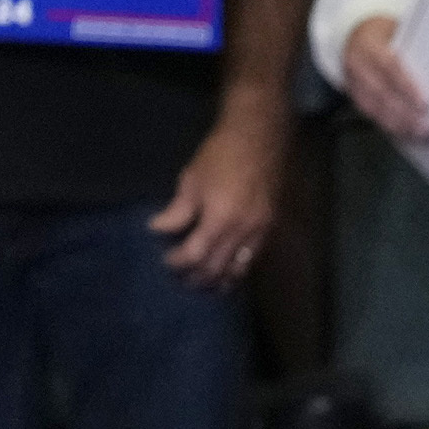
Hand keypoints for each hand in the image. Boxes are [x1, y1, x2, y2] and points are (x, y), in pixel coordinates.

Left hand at [151, 94, 286, 288]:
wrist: (258, 141)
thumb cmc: (220, 155)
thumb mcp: (192, 180)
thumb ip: (178, 210)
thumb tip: (158, 229)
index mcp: (219, 218)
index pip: (196, 252)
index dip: (179, 261)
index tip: (167, 261)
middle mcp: (242, 231)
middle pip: (218, 266)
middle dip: (200, 276)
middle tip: (185, 282)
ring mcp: (259, 232)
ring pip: (240, 268)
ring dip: (222, 280)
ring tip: (209, 287)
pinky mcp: (269, 228)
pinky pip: (252, 257)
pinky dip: (239, 268)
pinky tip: (230, 272)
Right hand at [338, 14, 428, 145]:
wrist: (355, 37)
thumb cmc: (387, 36)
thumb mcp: (399, 32)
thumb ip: (415, 49)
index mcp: (370, 44)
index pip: (389, 66)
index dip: (408, 86)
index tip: (426, 102)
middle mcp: (358, 64)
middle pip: (382, 93)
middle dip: (407, 113)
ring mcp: (353, 82)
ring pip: (375, 108)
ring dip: (401, 124)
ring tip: (424, 134)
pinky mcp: (355, 97)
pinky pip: (373, 116)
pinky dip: (393, 127)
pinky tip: (411, 134)